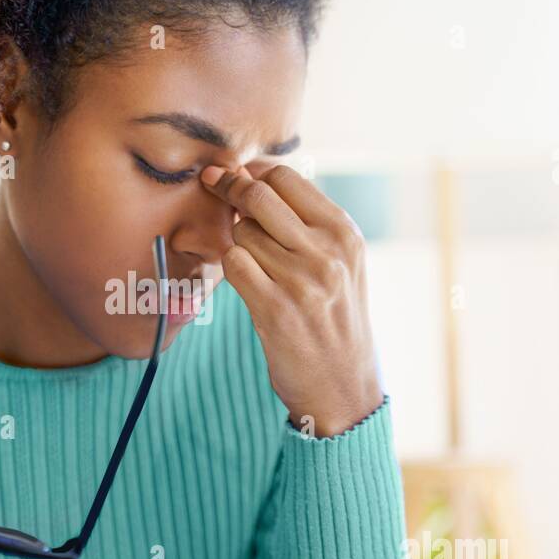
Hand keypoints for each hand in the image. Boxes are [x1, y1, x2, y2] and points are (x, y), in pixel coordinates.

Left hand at [200, 163, 382, 437]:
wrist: (343, 386)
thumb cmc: (335, 319)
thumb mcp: (342, 264)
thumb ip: (309, 223)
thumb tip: (256, 177)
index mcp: (344, 233)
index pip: (286, 177)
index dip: (252, 172)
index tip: (236, 176)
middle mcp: (327, 252)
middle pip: (258, 194)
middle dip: (228, 189)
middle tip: (214, 190)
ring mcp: (301, 281)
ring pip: (241, 231)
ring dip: (235, 241)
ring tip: (252, 262)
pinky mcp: (274, 309)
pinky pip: (233, 265)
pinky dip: (231, 268)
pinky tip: (244, 282)